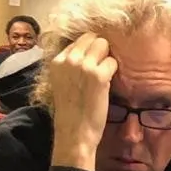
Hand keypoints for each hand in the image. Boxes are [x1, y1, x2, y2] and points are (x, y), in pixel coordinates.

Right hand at [49, 33, 118, 170]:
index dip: (88, 50)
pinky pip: (113, 62)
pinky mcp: (99, 76)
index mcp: (57, 61)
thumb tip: (88, 51)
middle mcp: (69, 60)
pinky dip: (113, 72)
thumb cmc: (70, 112)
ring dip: (107, 59)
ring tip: (103, 77)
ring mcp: (83, 66)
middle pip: (91, 38)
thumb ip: (70, 66)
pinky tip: (107, 85)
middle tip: (101, 69)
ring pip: (103, 45)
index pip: (78, 40)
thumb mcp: (62, 82)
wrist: (74, 133)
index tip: (92, 64)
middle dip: (99, 50)